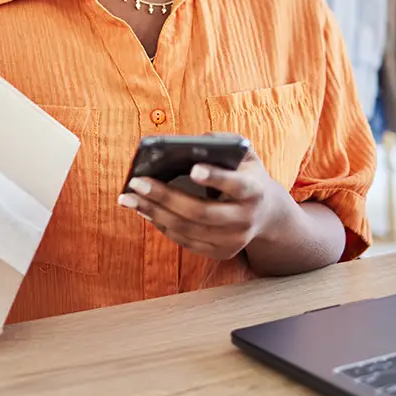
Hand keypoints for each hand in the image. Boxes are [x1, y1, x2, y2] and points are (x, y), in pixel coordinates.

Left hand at [116, 156, 294, 260]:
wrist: (266, 214)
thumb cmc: (245, 175)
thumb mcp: (244, 155)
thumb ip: (224, 144)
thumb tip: (192, 143)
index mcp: (254, 190)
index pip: (235, 184)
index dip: (215, 178)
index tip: (193, 169)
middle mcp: (245, 219)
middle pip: (201, 212)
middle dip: (165, 196)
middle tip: (136, 182)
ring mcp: (233, 240)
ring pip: (187, 229)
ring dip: (153, 212)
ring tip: (129, 197)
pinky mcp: (220, 253)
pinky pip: (185, 241)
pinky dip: (161, 225)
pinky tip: (143, 210)